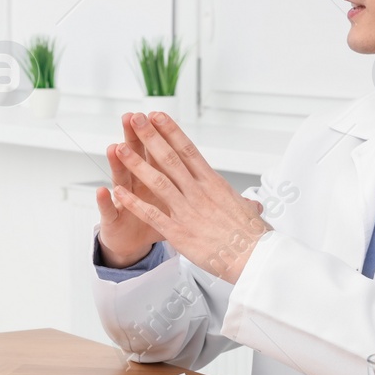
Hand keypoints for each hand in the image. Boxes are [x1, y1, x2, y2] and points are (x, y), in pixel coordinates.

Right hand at [94, 112, 168, 267]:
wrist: (130, 242)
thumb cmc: (155, 219)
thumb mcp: (175, 200)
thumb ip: (183, 180)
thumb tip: (203, 164)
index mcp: (153, 178)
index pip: (155, 151)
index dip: (157, 135)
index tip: (157, 115)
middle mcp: (135, 184)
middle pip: (135, 157)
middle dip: (134, 138)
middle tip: (131, 118)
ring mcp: (122, 200)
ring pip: (119, 179)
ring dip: (117, 164)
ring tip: (114, 148)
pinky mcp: (113, 220)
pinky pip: (108, 211)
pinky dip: (104, 202)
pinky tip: (102, 191)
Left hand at [108, 112, 269, 282]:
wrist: (255, 258)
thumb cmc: (253, 237)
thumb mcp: (247, 211)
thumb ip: (240, 203)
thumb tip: (250, 203)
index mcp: (214, 184)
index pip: (189, 150)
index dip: (171, 131)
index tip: (158, 116)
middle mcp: (199, 192)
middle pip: (170, 158)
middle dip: (150, 137)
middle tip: (135, 119)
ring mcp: (187, 211)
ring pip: (157, 181)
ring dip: (136, 164)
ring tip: (120, 149)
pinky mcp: (178, 232)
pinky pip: (151, 214)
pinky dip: (133, 202)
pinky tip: (118, 192)